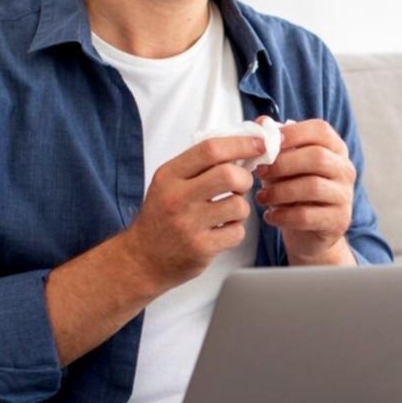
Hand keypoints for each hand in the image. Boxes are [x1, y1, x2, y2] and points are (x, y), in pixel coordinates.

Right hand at [124, 133, 265, 292]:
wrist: (142, 258)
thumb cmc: (162, 216)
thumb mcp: (168, 183)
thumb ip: (199, 165)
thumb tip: (242, 146)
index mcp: (169, 175)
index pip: (210, 150)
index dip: (241, 144)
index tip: (259, 144)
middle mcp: (177, 198)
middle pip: (229, 175)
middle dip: (244, 178)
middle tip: (240, 185)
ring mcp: (189, 225)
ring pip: (238, 205)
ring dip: (241, 208)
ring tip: (227, 212)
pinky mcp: (201, 248)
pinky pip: (237, 232)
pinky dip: (235, 230)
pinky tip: (221, 231)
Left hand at [253, 118, 355, 264]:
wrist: (309, 234)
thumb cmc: (295, 192)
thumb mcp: (284, 166)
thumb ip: (275, 146)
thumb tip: (260, 123)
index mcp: (334, 149)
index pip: (321, 130)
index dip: (293, 133)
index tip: (267, 144)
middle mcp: (345, 169)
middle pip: (317, 157)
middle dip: (282, 164)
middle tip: (259, 172)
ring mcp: (345, 195)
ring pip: (312, 186)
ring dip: (280, 191)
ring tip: (262, 197)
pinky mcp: (338, 220)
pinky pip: (308, 216)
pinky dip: (283, 215)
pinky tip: (270, 216)